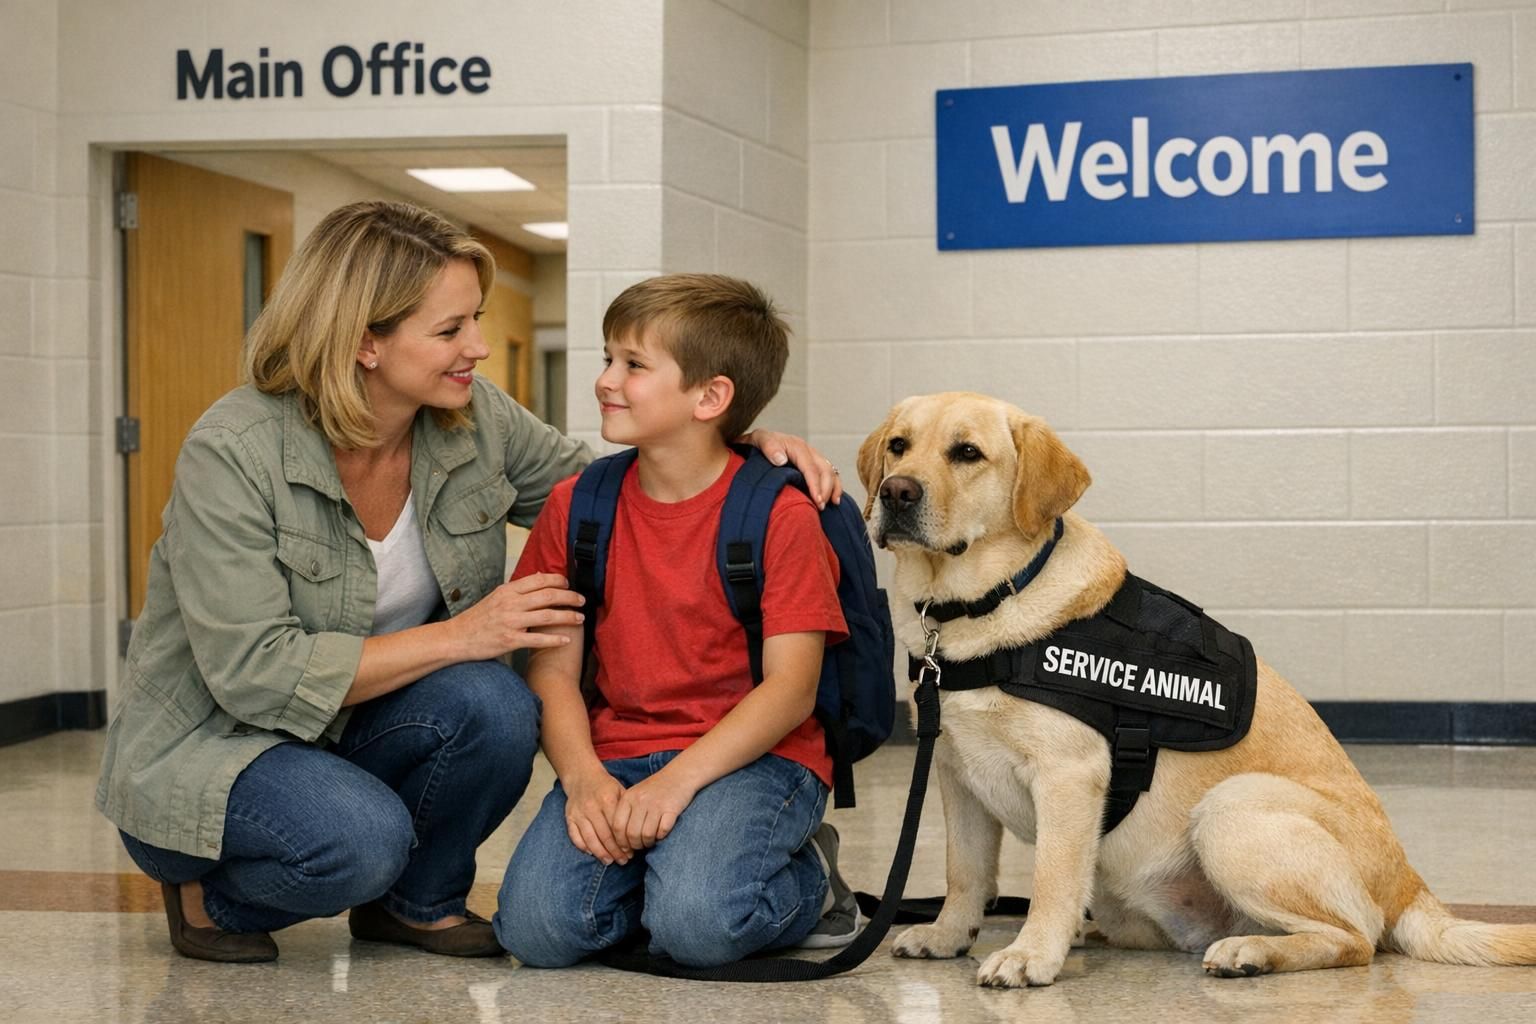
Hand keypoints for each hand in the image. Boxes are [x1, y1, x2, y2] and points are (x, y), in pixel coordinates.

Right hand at [449, 572, 584, 660]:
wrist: (456, 638)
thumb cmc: (478, 618)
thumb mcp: (496, 597)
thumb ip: (518, 589)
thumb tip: (539, 576)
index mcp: (508, 590)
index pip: (540, 580)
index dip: (559, 580)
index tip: (570, 584)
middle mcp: (510, 603)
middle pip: (548, 595)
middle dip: (570, 597)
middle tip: (582, 600)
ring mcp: (510, 622)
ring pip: (547, 616)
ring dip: (568, 617)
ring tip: (580, 619)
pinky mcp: (509, 640)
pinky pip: (538, 639)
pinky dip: (554, 639)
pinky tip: (566, 640)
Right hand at [564, 769, 631, 864]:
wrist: (582, 776)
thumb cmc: (605, 786)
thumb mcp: (620, 791)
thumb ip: (628, 810)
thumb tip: (638, 832)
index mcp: (607, 800)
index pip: (617, 827)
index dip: (625, 843)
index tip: (631, 852)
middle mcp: (591, 807)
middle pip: (604, 836)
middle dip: (615, 852)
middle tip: (623, 860)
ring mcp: (579, 813)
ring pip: (590, 839)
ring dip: (601, 854)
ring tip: (610, 861)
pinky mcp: (569, 817)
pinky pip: (575, 837)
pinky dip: (583, 847)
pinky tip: (593, 853)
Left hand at [611, 770, 698, 850]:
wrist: (680, 774)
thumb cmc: (656, 788)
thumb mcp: (636, 795)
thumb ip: (626, 813)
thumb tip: (621, 842)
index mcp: (628, 797)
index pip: (617, 826)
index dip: (620, 842)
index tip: (626, 848)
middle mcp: (640, 800)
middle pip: (631, 833)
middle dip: (635, 845)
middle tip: (640, 846)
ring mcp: (656, 804)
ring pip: (646, 835)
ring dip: (648, 843)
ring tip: (650, 841)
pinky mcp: (671, 809)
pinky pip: (662, 831)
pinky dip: (661, 836)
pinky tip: (661, 833)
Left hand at [738, 429, 843, 508]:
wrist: (757, 441)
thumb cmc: (757, 444)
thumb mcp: (758, 439)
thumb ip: (768, 447)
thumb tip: (781, 460)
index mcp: (796, 446)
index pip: (810, 467)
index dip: (815, 485)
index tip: (816, 501)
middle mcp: (808, 450)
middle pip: (825, 470)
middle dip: (825, 490)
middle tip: (820, 508)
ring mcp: (813, 456)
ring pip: (831, 471)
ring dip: (833, 489)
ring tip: (829, 505)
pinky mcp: (814, 462)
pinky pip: (830, 473)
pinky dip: (835, 486)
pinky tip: (835, 499)